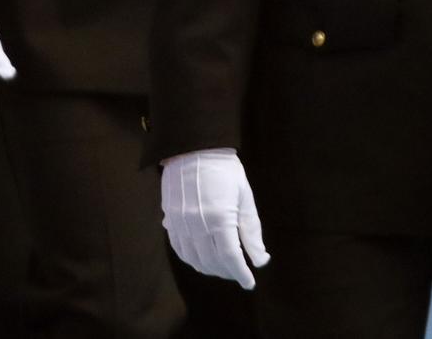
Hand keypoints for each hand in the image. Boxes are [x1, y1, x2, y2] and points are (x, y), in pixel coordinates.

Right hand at [160, 149, 269, 288]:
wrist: (194, 148)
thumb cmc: (225, 170)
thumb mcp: (245, 197)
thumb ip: (251, 231)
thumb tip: (261, 260)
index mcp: (220, 218)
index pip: (230, 257)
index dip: (240, 273)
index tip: (250, 283)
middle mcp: (198, 224)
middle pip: (212, 261)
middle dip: (227, 272)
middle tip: (238, 272)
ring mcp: (180, 223)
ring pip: (193, 259)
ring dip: (209, 269)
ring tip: (222, 268)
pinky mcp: (170, 219)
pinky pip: (178, 248)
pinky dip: (190, 259)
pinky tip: (201, 258)